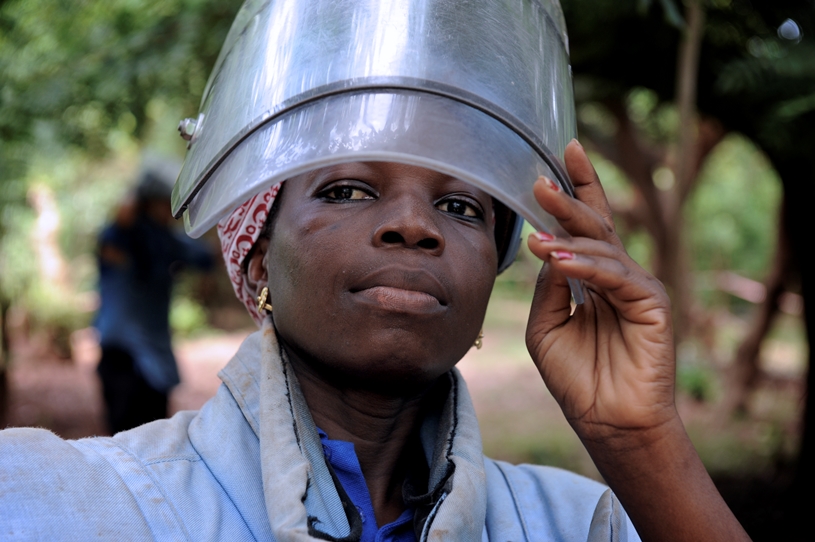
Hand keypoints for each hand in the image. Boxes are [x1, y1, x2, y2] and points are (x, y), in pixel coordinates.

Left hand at [525, 139, 676, 445]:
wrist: (605, 421)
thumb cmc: (577, 377)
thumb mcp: (546, 325)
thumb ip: (548, 286)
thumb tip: (547, 245)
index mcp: (594, 277)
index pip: (586, 225)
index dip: (578, 188)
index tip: (564, 151)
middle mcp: (618, 275)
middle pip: (598, 225)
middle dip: (570, 199)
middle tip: (541, 180)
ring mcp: (639, 287)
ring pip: (604, 249)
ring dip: (568, 239)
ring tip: (537, 237)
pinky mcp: (653, 303)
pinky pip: (617, 277)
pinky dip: (588, 268)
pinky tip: (561, 261)